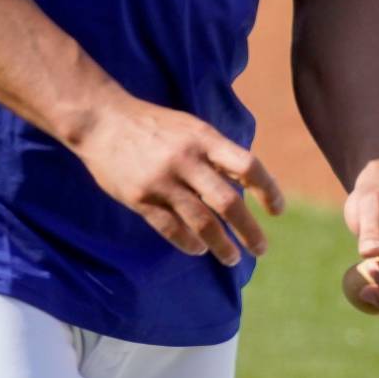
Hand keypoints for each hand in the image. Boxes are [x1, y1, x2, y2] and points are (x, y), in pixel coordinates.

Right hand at [71, 94, 283, 265]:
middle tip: (261, 249)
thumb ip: (217, 153)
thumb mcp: (191, 128)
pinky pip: (170, 228)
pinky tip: (199, 250)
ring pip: (201, 222)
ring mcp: (162, 181)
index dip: (267, 189)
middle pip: (228, 202)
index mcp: (204, 138)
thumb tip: (249, 181)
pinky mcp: (139, 198)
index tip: (278, 210)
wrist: (101, 120)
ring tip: (233, 258)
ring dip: (221, 245)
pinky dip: (188, 243)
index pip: (247, 166)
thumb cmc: (153, 124)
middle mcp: (186, 160)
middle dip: (249, 230)